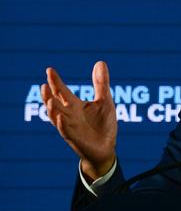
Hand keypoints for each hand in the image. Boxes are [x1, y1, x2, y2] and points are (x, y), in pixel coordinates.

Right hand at [41, 61, 116, 180]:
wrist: (106, 148)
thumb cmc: (103, 124)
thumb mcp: (105, 101)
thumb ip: (101, 83)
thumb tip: (100, 62)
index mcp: (75, 106)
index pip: (62, 92)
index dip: (56, 81)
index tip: (49, 70)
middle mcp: (69, 115)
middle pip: (55, 103)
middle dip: (49, 95)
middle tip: (44, 84)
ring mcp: (70, 128)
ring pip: (57, 118)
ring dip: (53, 110)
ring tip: (49, 100)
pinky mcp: (75, 139)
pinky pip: (67, 132)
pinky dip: (63, 126)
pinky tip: (62, 118)